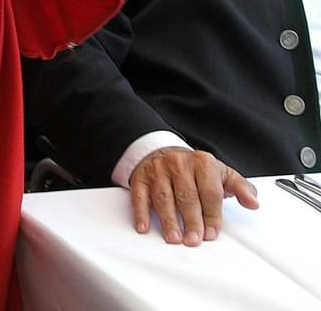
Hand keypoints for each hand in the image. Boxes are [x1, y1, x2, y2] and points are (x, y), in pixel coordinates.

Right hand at [128, 146, 257, 244]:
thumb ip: (241, 188)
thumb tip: (253, 203)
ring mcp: (158, 171)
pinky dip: (141, 212)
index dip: (212, 215)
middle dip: (191, 221)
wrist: (164, 152)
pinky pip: (140, 196)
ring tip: (174, 237)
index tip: (212, 232)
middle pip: (186, 196)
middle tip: (194, 239)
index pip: (209, 192)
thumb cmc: (195, 169)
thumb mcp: (222, 174)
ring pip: (163, 197)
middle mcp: (179, 164)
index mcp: (203, 163)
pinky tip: (145, 226)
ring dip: (169, 220)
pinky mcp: (140, 177)